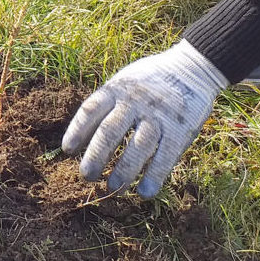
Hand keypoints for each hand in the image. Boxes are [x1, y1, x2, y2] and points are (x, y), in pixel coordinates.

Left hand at [61, 40, 227, 198]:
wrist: (191, 68)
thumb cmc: (149, 80)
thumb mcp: (124, 81)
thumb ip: (107, 103)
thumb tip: (82, 134)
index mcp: (116, 89)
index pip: (91, 109)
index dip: (77, 130)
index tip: (68, 150)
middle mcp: (135, 102)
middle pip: (110, 130)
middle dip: (96, 155)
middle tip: (87, 176)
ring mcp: (158, 116)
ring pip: (138, 146)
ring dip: (124, 170)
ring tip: (113, 188)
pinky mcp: (180, 129)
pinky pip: (165, 155)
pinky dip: (154, 176)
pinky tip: (144, 192)